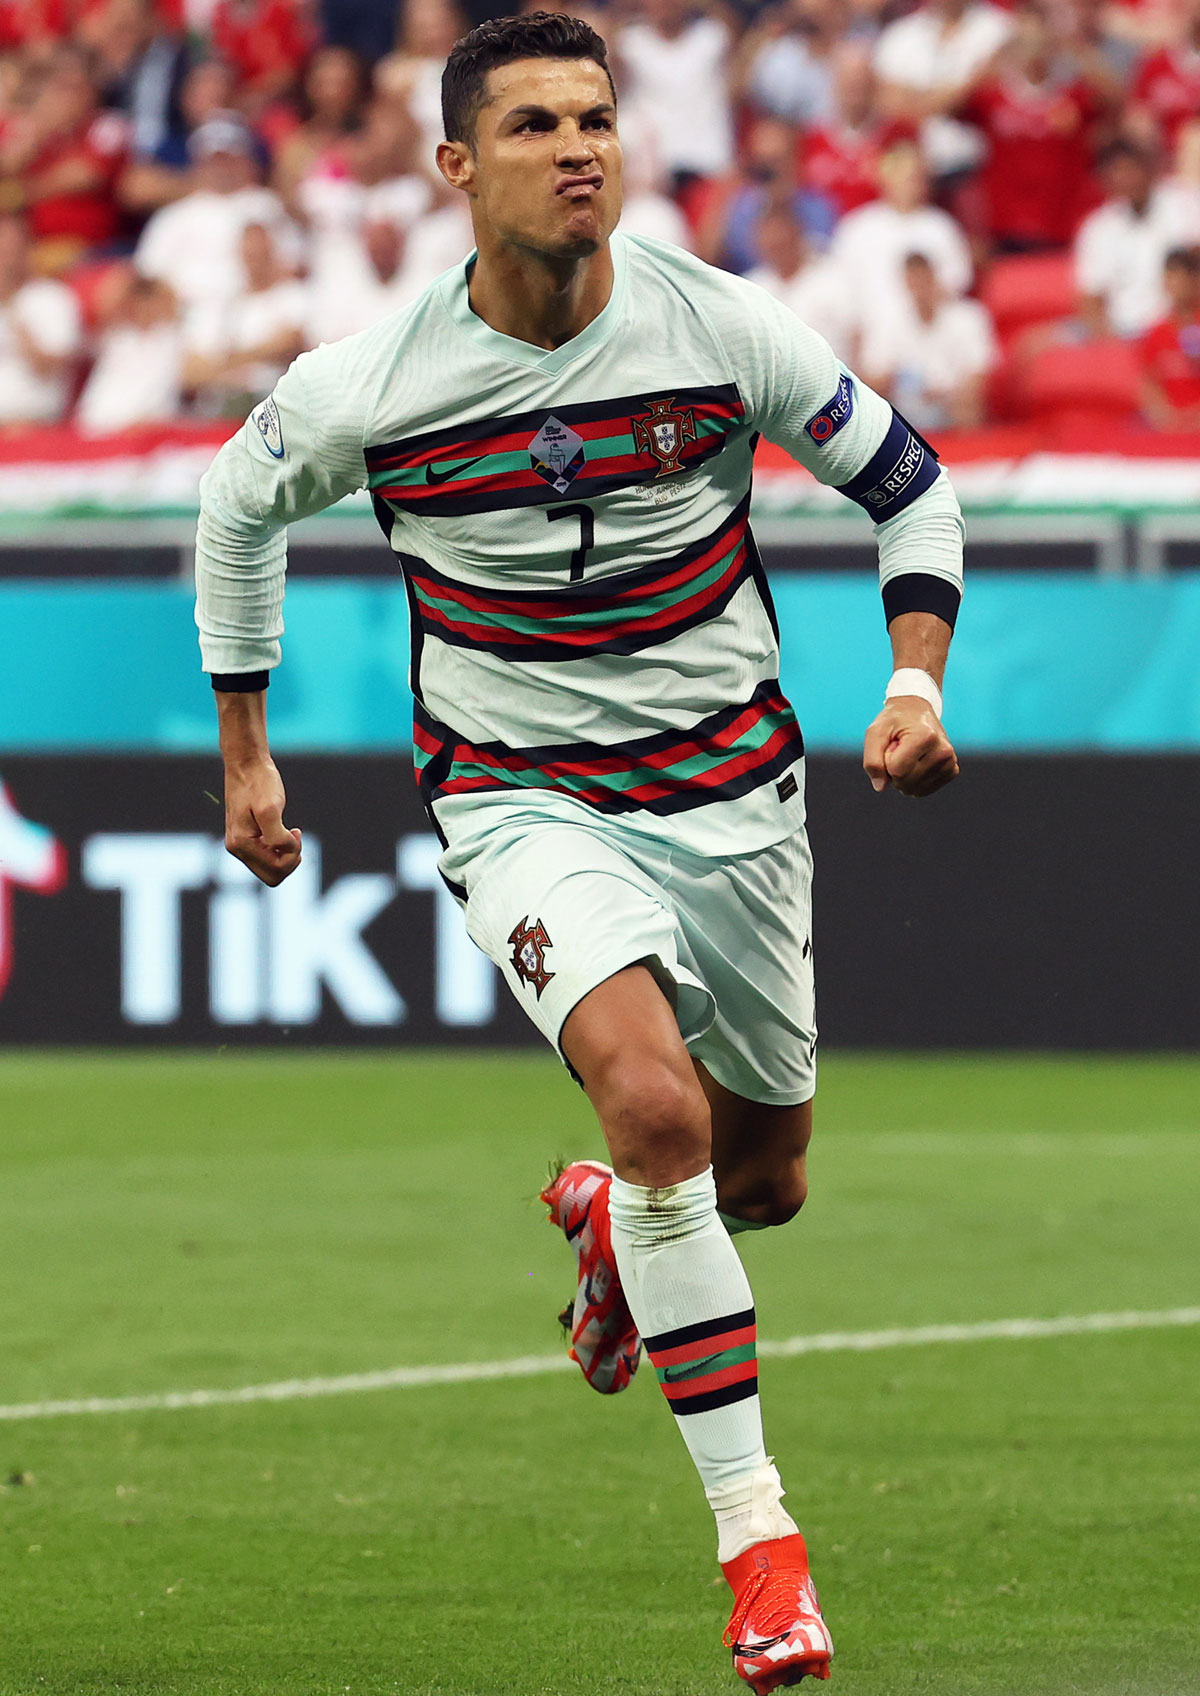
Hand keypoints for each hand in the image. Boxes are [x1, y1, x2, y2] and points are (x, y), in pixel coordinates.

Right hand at [224, 757, 301, 884]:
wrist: (247, 764)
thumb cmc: (260, 782)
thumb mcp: (271, 807)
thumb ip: (277, 835)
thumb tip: (284, 850)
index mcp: (240, 844)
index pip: (275, 870)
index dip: (292, 855)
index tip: (295, 832)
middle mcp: (236, 848)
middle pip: (272, 876)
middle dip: (289, 860)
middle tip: (295, 836)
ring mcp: (239, 844)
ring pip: (270, 868)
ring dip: (286, 855)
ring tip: (290, 832)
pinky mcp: (246, 838)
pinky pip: (267, 857)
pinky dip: (280, 848)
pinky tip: (285, 830)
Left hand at [862, 697, 959, 798]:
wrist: (916, 710)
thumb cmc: (894, 721)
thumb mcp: (875, 733)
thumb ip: (872, 761)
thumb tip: (880, 787)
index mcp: (925, 737)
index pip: (896, 770)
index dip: (886, 760)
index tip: (892, 744)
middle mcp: (942, 750)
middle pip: (905, 782)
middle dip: (894, 770)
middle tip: (900, 749)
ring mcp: (950, 762)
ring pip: (914, 789)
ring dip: (904, 776)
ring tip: (908, 754)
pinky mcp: (952, 770)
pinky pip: (923, 790)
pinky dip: (914, 781)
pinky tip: (917, 763)